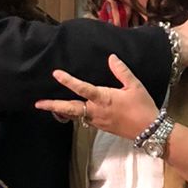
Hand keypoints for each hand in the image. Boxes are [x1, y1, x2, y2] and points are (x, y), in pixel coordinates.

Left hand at [35, 53, 156, 138]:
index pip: (82, 88)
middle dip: (53, 105)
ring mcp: (97, 121)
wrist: (150, 130)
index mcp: (104, 98)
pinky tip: (69, 111)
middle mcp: (96, 111)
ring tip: (48, 106)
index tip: (56, 74)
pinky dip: (73, 114)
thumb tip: (111, 57)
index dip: (68, 80)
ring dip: (61, 110)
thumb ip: (122, 71)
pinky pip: (83, 119)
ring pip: (74, 115)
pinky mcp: (100, 126)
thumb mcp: (135, 86)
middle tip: (38, 103)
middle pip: (70, 108)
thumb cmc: (143, 106)